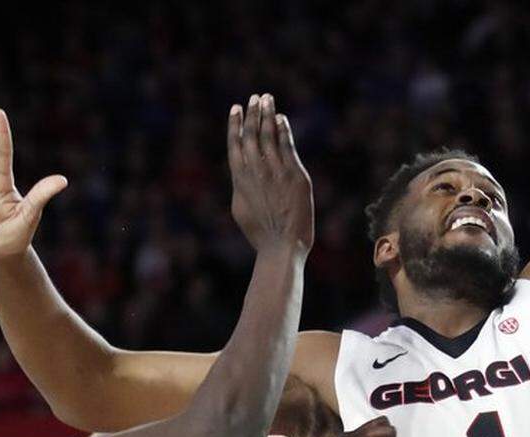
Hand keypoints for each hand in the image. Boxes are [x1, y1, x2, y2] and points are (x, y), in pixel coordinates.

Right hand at [227, 94, 313, 252]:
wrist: (282, 245)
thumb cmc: (260, 232)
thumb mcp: (240, 208)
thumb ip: (240, 185)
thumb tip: (240, 172)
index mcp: (239, 178)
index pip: (234, 143)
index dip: (234, 123)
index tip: (235, 107)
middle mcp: (256, 171)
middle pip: (251, 134)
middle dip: (252, 113)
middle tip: (255, 97)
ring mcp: (276, 171)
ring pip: (269, 135)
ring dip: (267, 115)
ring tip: (267, 99)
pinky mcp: (295, 175)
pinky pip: (288, 146)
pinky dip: (284, 130)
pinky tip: (282, 119)